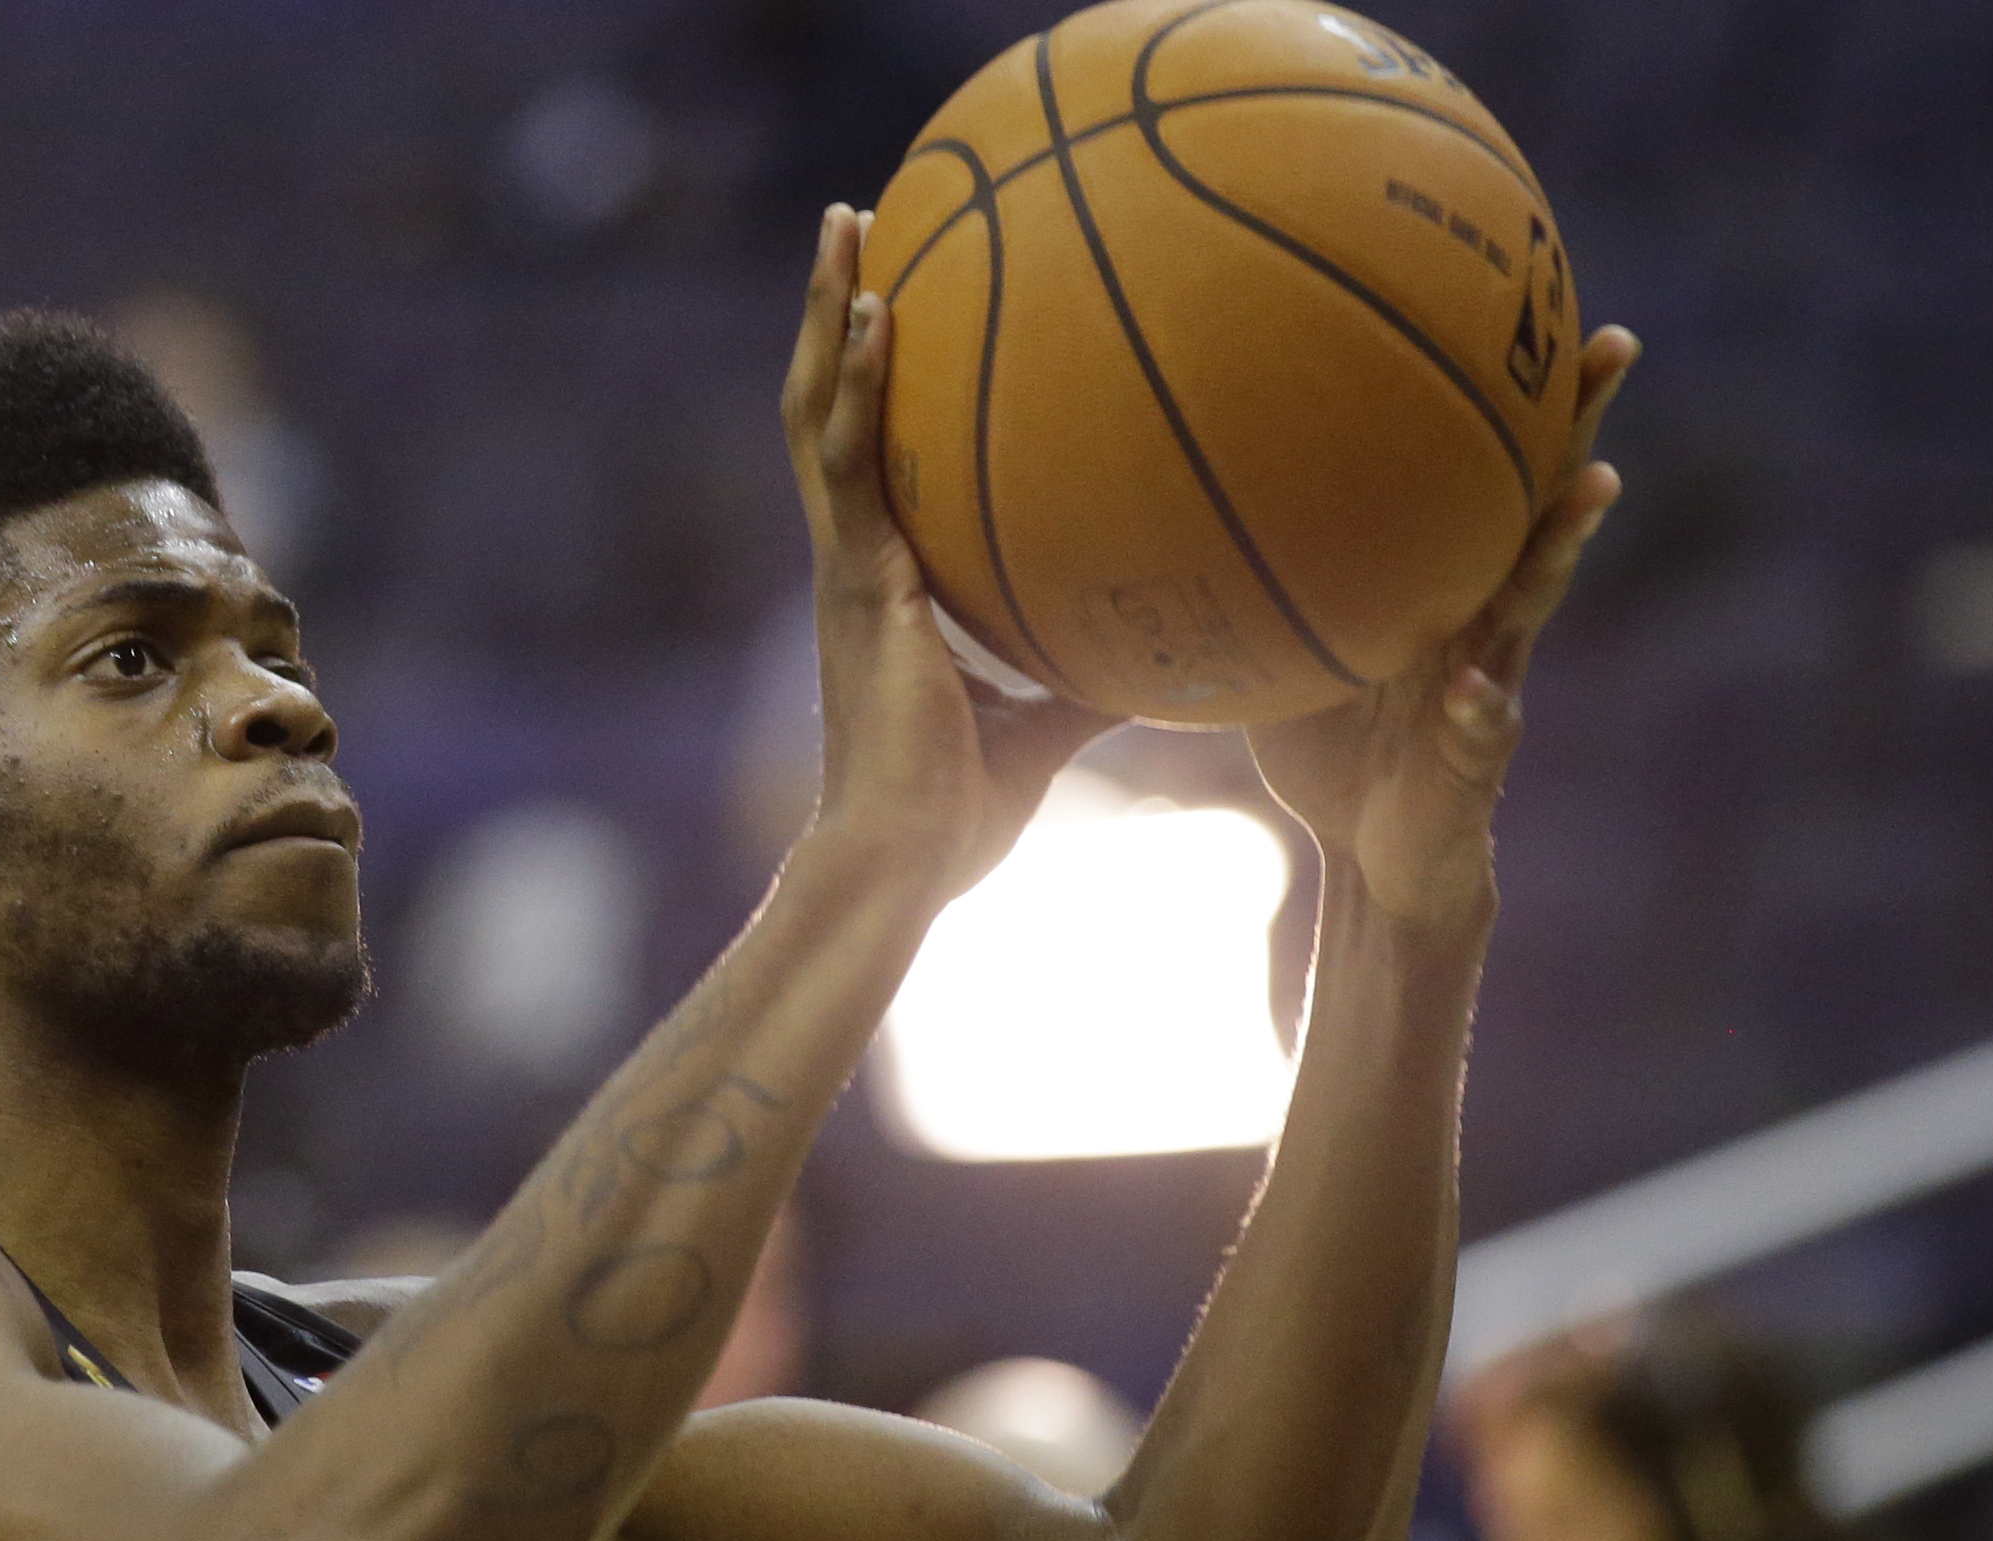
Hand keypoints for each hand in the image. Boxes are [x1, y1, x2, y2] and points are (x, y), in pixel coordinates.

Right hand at [783, 205, 1111, 899]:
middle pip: (828, 413)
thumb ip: (1091, 678)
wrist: (902, 863)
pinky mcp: (858, 579)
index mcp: (884, 592)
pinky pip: (851, 458)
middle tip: (855, 223)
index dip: (868, 388)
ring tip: (847, 224)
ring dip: (831, 314)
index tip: (890, 309)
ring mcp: (849, 567)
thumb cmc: (959, 821)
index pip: (868, 467)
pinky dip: (856, 380)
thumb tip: (1172, 655)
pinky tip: (880, 308)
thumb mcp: (1046, 731)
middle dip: (835, 317)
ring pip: (820, 414)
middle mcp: (855, 564)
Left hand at [1248, 327, 1638, 930]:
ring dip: (1566, 544)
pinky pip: (1487, 730)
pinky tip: (1478, 693)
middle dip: (1579, 424)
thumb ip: (1250, 585)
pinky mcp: (1479, 761)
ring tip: (1593, 489)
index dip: (1512, 393)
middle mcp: (1481, 616)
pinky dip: (1484, 711)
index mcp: (1441, 581)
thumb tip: (1150, 507)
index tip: (1530, 294)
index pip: (1483, 469)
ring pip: (1537, 601)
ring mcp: (1491, 680)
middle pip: (1539, 502)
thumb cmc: (1327, 745)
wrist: (1367, 858)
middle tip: (1615, 342)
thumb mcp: (1279, 649)